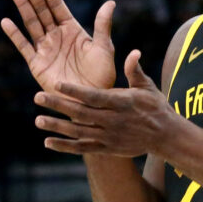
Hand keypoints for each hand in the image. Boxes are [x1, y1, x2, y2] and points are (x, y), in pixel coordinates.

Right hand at [2, 0, 117, 91]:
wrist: (91, 100)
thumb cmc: (101, 76)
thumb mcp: (104, 48)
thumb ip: (103, 25)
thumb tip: (110, 2)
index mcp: (72, 30)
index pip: (57, 6)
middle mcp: (57, 36)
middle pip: (42, 10)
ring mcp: (46, 49)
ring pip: (31, 23)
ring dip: (23, 7)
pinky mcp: (37, 64)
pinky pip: (24, 46)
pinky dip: (14, 35)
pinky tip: (6, 22)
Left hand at [34, 50, 177, 157]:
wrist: (165, 136)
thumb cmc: (154, 106)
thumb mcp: (147, 87)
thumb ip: (135, 71)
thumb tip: (134, 52)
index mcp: (121, 102)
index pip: (94, 96)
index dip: (74, 91)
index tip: (57, 83)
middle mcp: (113, 120)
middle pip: (81, 113)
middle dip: (58, 105)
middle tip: (37, 97)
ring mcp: (109, 136)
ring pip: (79, 132)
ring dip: (57, 127)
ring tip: (38, 120)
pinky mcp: (107, 149)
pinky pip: (83, 148)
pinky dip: (65, 147)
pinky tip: (48, 142)